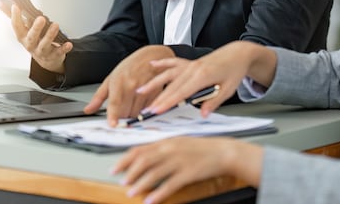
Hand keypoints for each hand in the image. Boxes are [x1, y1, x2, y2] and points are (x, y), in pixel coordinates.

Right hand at [1, 2, 71, 72]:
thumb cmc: (34, 41)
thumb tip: (1, 3)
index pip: (17, 27)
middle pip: (32, 37)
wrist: (46, 60)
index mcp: (23, 37)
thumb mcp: (23, 29)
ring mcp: (42, 51)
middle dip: (36, 28)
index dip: (15, 17)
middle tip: (40, 18)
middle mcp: (31, 45)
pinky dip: (63, 48)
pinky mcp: (54, 55)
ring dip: (50, 35)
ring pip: (45, 44)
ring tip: (55, 25)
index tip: (16, 6)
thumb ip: (14, 16)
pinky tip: (68, 44)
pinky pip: (59, 52)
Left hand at [84, 44, 175, 124]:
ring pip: (135, 113)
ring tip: (131, 102)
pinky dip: (142, 110)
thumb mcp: (111, 78)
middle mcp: (131, 85)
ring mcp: (144, 90)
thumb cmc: (130, 67)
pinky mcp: (154, 94)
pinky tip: (140, 101)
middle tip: (120, 109)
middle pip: (125, 112)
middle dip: (121, 115)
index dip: (114, 115)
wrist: (151, 57)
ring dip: (131, 114)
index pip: (115, 102)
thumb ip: (98, 97)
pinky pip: (146, 110)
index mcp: (118, 81)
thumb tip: (88, 109)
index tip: (113, 124)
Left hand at [112, 136, 262, 203]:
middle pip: (143, 160)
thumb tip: (145, 157)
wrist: (223, 152)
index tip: (116, 168)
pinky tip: (150, 200)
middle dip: (129, 172)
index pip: (140, 149)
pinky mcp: (188, 173)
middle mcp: (170, 149)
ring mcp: (179, 160)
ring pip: (154, 173)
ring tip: (131, 192)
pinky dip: (158, 193)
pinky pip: (169, 185)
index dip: (125, 159)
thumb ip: (162, 149)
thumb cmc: (202, 149)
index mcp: (167, 141)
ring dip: (140, 183)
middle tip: (122, 181)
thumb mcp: (180, 143)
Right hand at [138, 41, 276, 116]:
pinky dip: (162, 63)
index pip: (181, 92)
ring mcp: (190, 64)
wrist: (238, 54)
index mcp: (203, 76)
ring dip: (154, 83)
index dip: (167, 102)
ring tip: (140, 90)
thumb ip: (214, 102)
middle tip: (145, 110)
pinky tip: (152, 65)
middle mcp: (193, 69)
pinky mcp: (190, 62)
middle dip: (157, 99)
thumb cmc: (234, 71)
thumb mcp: (228, 89)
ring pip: (168, 75)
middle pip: (171, 86)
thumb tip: (203, 114)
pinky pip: (173, 62)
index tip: (156, 110)